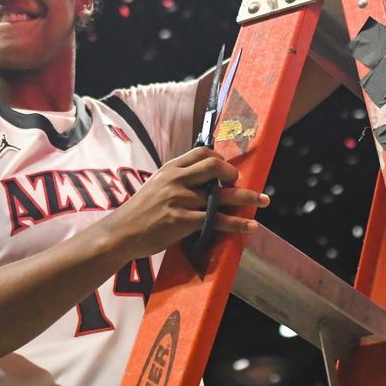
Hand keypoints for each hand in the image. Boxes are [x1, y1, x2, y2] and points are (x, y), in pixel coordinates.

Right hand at [101, 147, 266, 260]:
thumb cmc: (140, 211)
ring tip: (264, 200)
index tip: (228, 169)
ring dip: (246, 198)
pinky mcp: (182, 222)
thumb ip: (177, 179)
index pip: (201, 152)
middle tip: (242, 182)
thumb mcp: (156, 185)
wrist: (121, 233)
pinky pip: (216, 220)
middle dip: (233, 174)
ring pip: (220, 196)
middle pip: (214, 167)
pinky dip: (237, 223)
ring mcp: (180, 200)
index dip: (220, 158)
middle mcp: (176, 180)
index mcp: (170, 169)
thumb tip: (203, 180)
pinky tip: (250, 226)